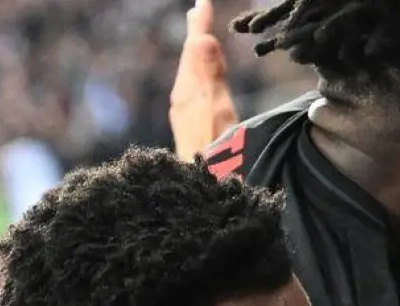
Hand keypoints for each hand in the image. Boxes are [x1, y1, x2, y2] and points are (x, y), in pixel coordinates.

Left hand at [169, 0, 236, 161]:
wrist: (200, 193)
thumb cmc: (215, 155)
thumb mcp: (216, 112)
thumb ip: (210, 76)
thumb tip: (203, 39)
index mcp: (189, 91)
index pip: (195, 48)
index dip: (200, 25)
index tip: (202, 2)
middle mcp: (183, 99)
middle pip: (190, 59)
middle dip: (196, 35)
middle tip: (198, 11)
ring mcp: (185, 114)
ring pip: (190, 74)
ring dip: (196, 53)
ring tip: (199, 39)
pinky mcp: (190, 128)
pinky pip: (193, 89)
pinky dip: (198, 73)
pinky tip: (199, 81)